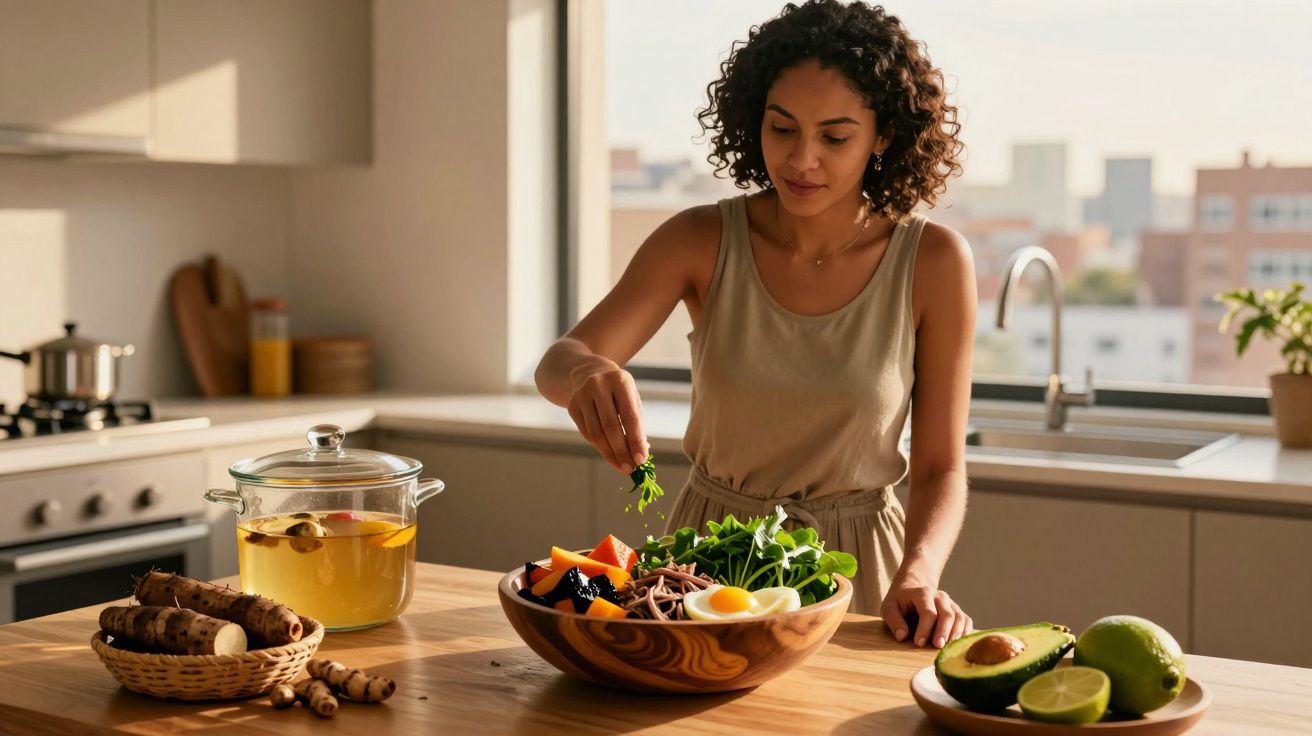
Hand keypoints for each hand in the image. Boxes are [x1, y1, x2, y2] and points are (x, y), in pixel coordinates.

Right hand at [565, 356, 647, 473]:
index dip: (635, 440)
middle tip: (630, 469)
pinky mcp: (572, 406)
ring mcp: (582, 395)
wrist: (587, 370)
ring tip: (621, 467)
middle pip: (610, 426)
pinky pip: (587, 433)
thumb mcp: (631, 396)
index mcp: (620, 380)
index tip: (641, 459)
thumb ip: (636, 422)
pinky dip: (599, 447)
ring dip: (609, 454)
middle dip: (622, 451)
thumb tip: (640, 451)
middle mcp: (598, 385)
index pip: (629, 416)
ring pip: (596, 433)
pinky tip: (610, 455)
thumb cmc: (617, 388)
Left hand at [881, 581, 972, 648]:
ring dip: (956, 634)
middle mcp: (940, 596)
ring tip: (949, 648)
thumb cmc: (900, 600)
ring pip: (959, 617)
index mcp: (922, 593)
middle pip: (947, 614)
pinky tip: (959, 644)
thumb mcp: (889, 607)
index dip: (924, 629)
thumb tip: (901, 636)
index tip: (919, 643)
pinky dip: (966, 632)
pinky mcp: (956, 610)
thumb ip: (894, 620)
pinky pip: (967, 620)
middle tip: (938, 647)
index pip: (928, 612)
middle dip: (943, 632)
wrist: (913, 586)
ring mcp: (950, 603)